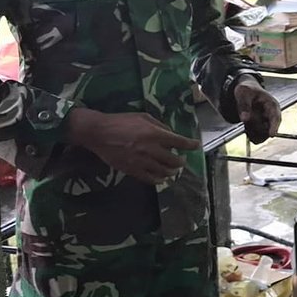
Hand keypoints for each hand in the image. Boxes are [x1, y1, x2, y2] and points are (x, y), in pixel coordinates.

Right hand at [64, 109, 200, 185]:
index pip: (179, 142)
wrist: (99, 133)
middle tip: (182, 160)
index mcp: (154, 134)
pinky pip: (150, 179)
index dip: (190, 145)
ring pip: (164, 172)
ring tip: (173, 170)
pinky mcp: (133, 170)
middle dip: (181, 161)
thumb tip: (170, 134)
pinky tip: (161, 178)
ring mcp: (142, 162)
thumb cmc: (121, 121)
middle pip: (174, 160)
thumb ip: (159, 125)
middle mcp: (151, 149)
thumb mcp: (142, 117)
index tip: (196, 146)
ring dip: (171, 171)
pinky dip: (159, 180)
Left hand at [234, 81, 281, 142]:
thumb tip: (245, 119)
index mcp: (272, 104)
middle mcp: (271, 115)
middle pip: (268, 128)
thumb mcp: (243, 93)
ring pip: (262, 134)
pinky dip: (250, 134)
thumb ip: (244, 105)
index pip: (276, 117)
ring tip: (246, 119)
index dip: (275, 126)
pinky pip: (257, 136)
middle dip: (256, 128)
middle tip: (246, 121)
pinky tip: (246, 125)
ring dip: (252, 131)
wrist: (246, 91)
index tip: (272, 134)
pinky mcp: (261, 128)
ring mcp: (266, 122)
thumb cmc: (247, 90)